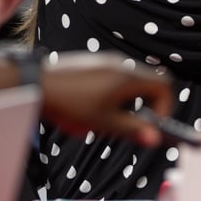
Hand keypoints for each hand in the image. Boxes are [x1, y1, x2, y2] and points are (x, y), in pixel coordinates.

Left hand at [41, 52, 173, 146]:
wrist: (35, 84)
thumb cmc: (69, 104)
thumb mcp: (104, 123)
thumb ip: (132, 130)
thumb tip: (155, 139)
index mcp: (129, 77)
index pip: (164, 86)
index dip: (165, 106)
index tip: (154, 124)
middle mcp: (122, 64)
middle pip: (150, 82)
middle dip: (148, 105)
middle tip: (134, 123)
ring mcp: (108, 61)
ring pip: (132, 80)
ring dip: (131, 99)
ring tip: (111, 116)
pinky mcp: (95, 63)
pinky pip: (117, 76)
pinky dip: (117, 91)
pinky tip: (95, 105)